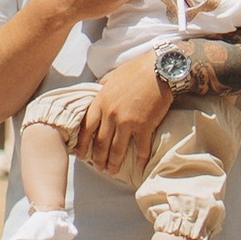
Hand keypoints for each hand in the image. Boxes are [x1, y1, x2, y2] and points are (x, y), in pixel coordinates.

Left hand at [73, 53, 165, 176]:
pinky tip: (139, 168)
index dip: (82, 144)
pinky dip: (140, 160)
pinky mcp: (144, 126)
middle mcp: (111, 114)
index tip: (81, 154)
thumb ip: (102, 86)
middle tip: (98, 167)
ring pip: (116, 149)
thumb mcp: (112, 75)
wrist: (159, 68)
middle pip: (100, 143)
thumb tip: (97, 89)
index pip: (86, 128)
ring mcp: (127, 122)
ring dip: (113, 163)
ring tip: (112, 171)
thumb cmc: (137, 69)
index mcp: (101, 101)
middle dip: (98, 158)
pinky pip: (141, 148)